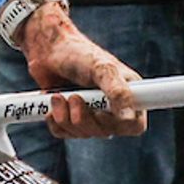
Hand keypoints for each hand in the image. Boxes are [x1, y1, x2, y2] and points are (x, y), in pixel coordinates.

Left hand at [18, 0, 145, 140]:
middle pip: (104, 132)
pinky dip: (55, 121)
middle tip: (72, 96)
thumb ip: (118, 91)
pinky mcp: (70, 118)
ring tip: (58, 96)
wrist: (48, 49)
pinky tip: (52, 103)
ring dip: (65, 117)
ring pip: (83, 134)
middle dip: (84, 118)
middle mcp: (112, 106)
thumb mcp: (101, 69)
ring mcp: (91, 114)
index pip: (134, 125)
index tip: (99, 112)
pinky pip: (65, 134)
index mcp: (128, 94)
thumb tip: (128, 117)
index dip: (117, 125)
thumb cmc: (79, 54)